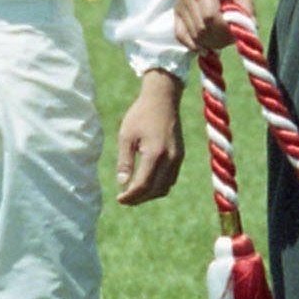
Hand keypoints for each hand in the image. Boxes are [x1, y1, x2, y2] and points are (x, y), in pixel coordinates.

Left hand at [115, 68, 184, 205]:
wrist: (163, 99)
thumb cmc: (141, 115)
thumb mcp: (126, 136)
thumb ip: (124, 161)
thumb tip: (122, 183)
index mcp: (155, 153)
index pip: (143, 185)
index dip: (130, 196)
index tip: (118, 199)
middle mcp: (170, 158)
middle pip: (155, 190)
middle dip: (139, 198)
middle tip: (124, 198)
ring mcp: (178, 157)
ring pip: (165, 187)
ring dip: (150, 194)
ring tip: (134, 192)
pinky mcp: (180, 155)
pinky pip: (171, 179)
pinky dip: (159, 185)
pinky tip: (146, 181)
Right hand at [175, 0, 252, 51]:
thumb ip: (246, 5)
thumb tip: (252, 28)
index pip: (210, 15)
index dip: (223, 30)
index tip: (236, 33)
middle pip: (201, 29)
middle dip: (219, 39)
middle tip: (232, 39)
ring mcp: (179, 4)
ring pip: (192, 34)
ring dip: (209, 43)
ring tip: (222, 39)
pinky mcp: (175, 11)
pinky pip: (179, 34)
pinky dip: (193, 44)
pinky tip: (205, 46)